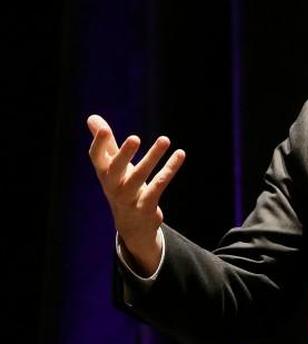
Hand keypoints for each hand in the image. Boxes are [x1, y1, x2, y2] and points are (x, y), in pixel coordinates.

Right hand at [87, 115, 184, 275]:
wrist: (131, 225)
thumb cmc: (121, 188)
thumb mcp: (112, 167)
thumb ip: (105, 143)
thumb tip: (92, 118)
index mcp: (104, 174)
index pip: (96, 157)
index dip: (98, 143)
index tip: (103, 128)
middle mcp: (113, 186)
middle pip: (116, 168)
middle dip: (124, 154)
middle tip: (134, 137)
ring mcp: (129, 198)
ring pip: (141, 176)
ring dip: (153, 157)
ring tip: (165, 139)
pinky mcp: (146, 206)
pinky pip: (159, 185)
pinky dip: (170, 169)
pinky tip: (180, 154)